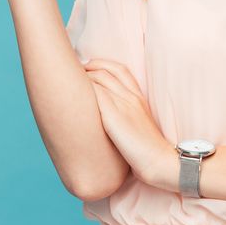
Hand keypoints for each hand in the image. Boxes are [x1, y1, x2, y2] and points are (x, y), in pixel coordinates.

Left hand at [84, 59, 176, 189]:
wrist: (158, 160)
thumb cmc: (147, 149)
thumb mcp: (139, 125)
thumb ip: (126, 115)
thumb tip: (108, 116)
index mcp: (138, 97)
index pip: (119, 69)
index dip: (101, 64)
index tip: (88, 67)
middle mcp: (131, 96)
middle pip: (106, 70)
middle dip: (87, 67)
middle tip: (72, 70)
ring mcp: (122, 104)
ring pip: (99, 77)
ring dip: (82, 76)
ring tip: (67, 80)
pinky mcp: (113, 115)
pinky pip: (95, 92)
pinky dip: (83, 89)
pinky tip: (71, 94)